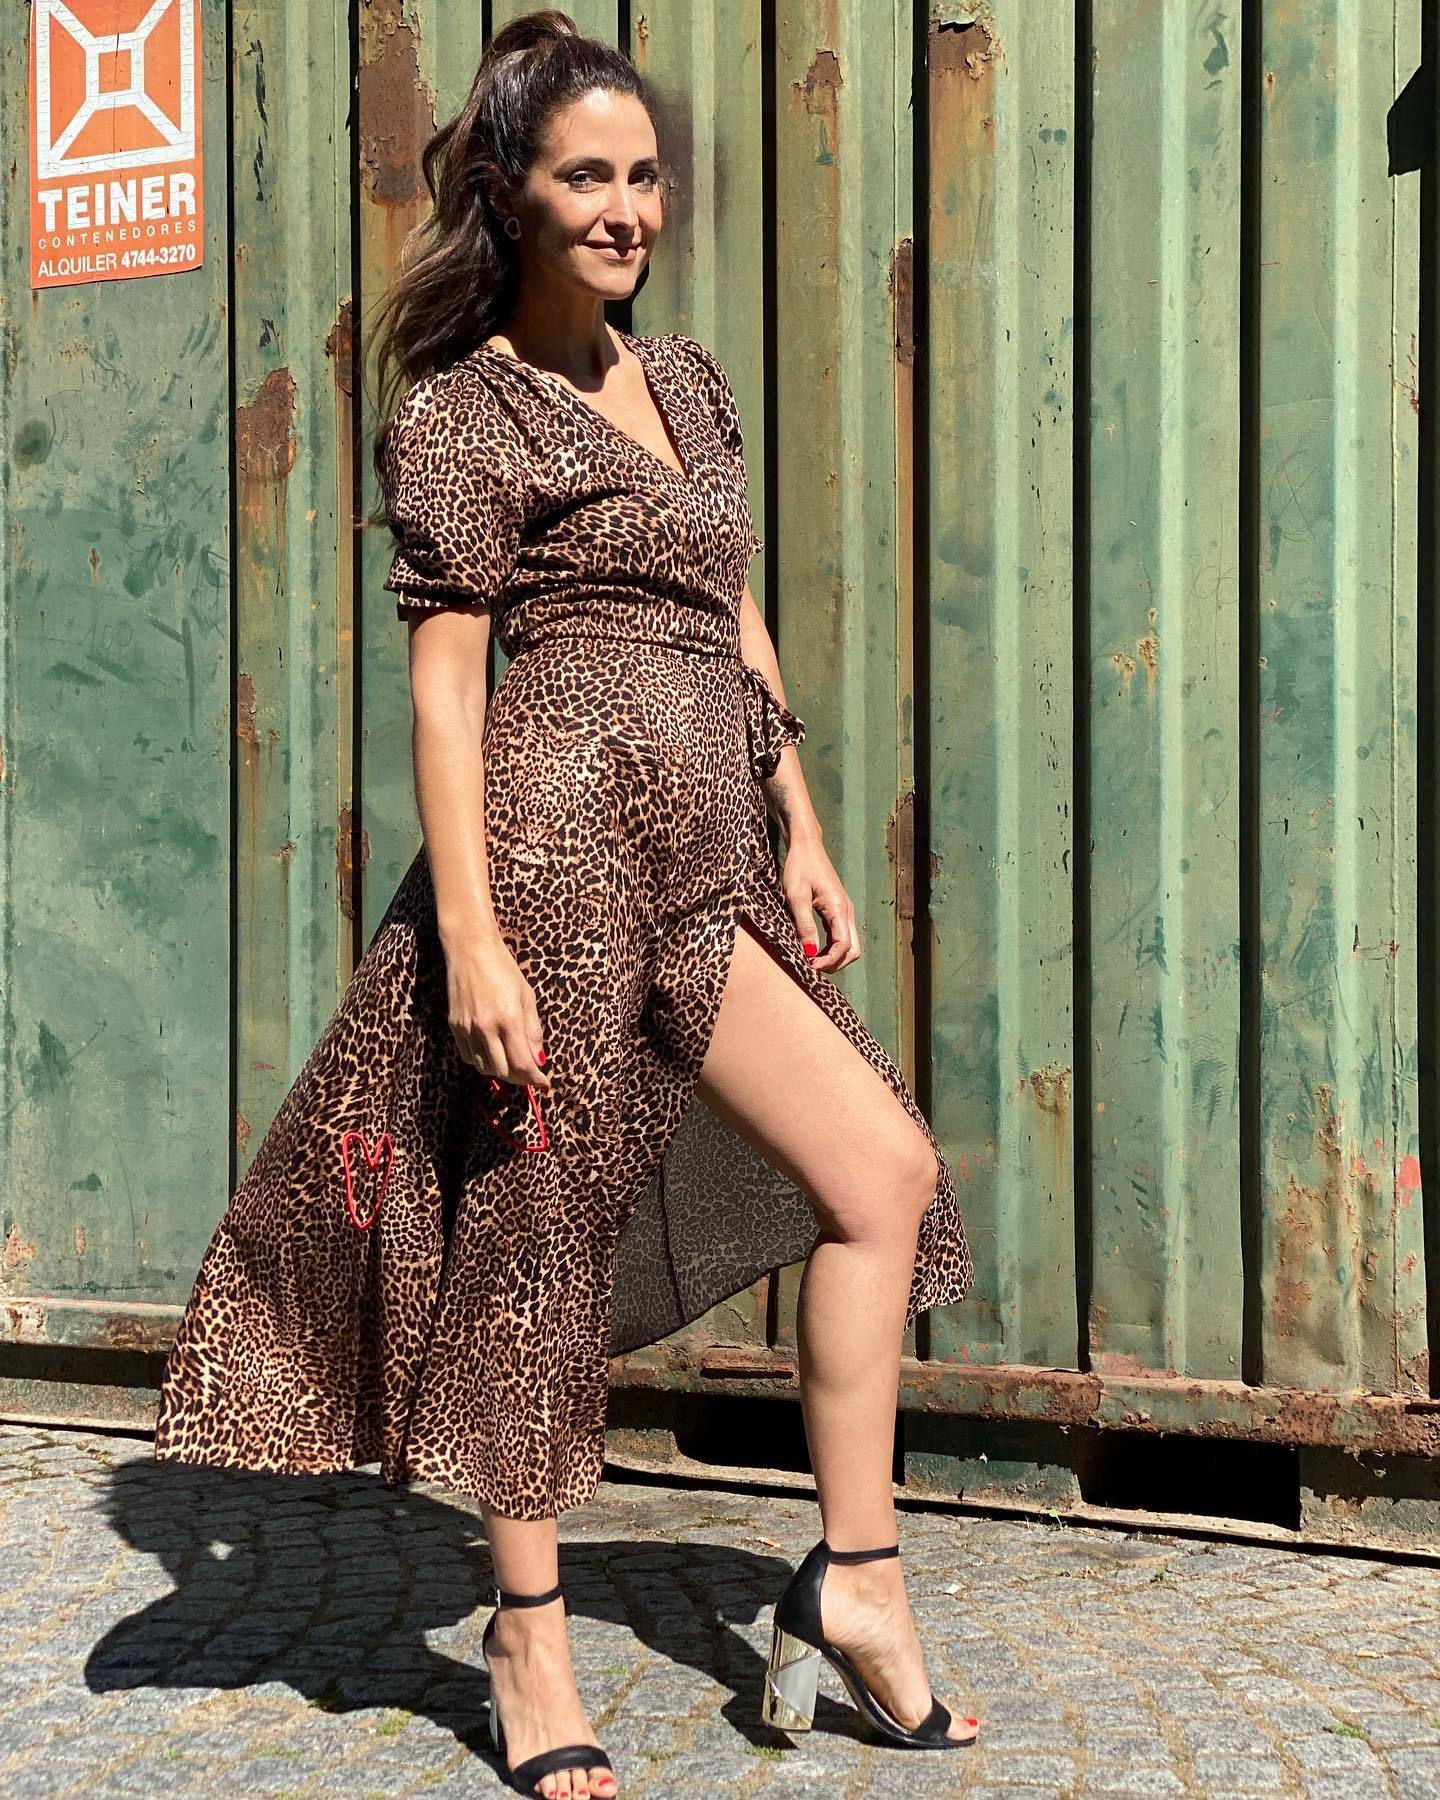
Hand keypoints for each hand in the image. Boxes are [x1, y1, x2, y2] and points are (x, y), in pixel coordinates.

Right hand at [441, 930, 552, 1094]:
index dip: (535, 1079)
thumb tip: (538, 1059)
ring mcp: (467, 1028)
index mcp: (509, 1019)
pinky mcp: (454, 1026)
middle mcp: (486, 1028)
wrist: (470, 949)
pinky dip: (482, 1062)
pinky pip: (469, 1057)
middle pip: (504, 1071)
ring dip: (501, 1071)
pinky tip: (492, 1053)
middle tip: (530, 1074)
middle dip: (520, 1078)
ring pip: (485, 1068)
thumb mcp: (527, 997)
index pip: (523, 1064)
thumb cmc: (503, 969)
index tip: (544, 1084)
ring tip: (513, 1064)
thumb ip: (533, 1031)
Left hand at [781, 838, 861, 972]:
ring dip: (834, 958)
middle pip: (852, 950)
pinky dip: (832, 948)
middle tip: (811, 966)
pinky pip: (842, 936)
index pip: (843, 946)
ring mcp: (845, 911)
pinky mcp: (838, 911)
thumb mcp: (796, 897)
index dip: (828, 961)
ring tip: (811, 960)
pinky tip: (814, 949)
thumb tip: (809, 952)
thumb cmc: (799, 868)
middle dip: (835, 964)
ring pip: (850, 945)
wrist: (807, 846)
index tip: (809, 965)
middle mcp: (847, 912)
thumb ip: (804, 925)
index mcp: (838, 908)